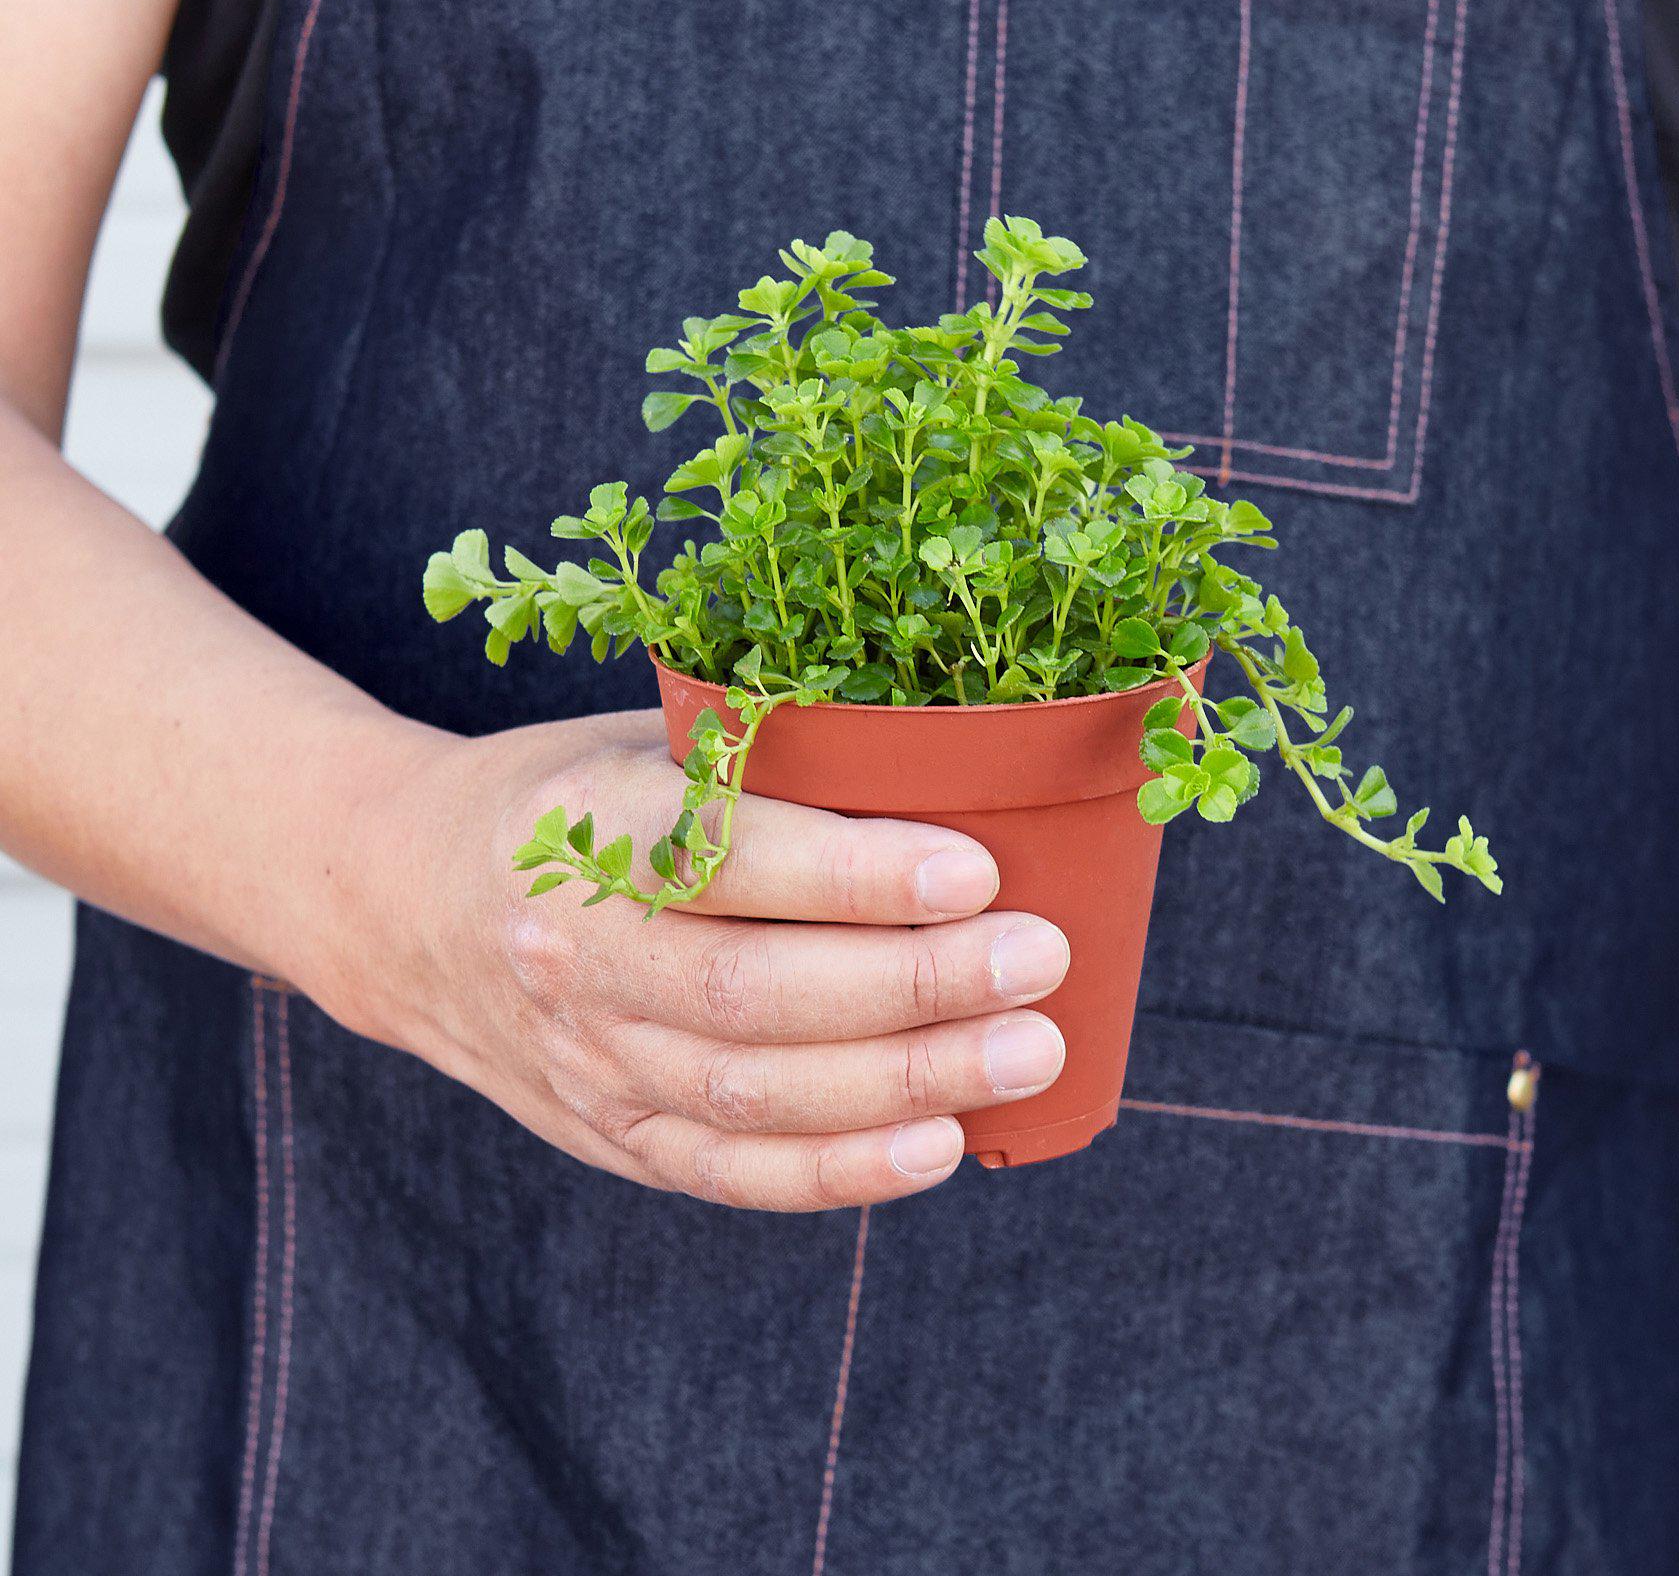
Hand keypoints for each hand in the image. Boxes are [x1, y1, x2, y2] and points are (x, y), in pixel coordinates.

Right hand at [327, 709, 1068, 1209]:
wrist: (402, 899)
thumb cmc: (566, 797)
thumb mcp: (639, 740)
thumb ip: (761, 762)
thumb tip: (952, 772)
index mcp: (583, 831)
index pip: (722, 860)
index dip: (852, 873)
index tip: (974, 869)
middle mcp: (574, 957)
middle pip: (754, 993)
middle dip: (914, 986)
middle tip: (1037, 959)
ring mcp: (587, 1060)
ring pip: (752, 1096)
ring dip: (904, 1083)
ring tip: (1027, 1052)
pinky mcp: (607, 1133)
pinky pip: (728, 1175)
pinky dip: (838, 1173)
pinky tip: (939, 1147)